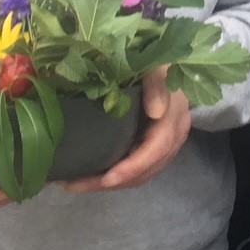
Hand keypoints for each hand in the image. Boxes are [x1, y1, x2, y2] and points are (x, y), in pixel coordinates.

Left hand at [61, 67, 191, 192]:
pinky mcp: (155, 148)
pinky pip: (137, 170)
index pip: (156, 150)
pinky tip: (90, 174)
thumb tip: (156, 111)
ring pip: (140, 176)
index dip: (132, 167)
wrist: (166, 66)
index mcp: (174, 118)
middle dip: (111, 182)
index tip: (107, 179)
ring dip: (109, 183)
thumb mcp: (156, 68)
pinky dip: (114, 176)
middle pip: (145, 170)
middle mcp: (174, 137)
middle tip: (75, 184)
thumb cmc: (156, 65)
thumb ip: (157, 85)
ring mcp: (166, 145)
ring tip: (75, 183)